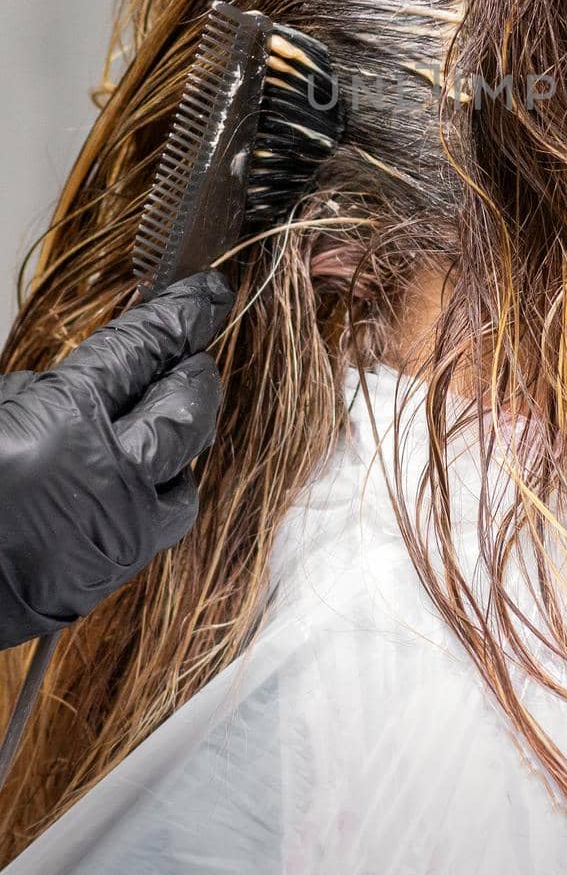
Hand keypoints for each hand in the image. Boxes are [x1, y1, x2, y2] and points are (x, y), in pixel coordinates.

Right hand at [0, 271, 232, 648]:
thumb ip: (48, 390)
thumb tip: (93, 381)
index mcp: (65, 416)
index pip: (147, 348)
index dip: (185, 315)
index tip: (210, 295)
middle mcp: (105, 477)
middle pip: (186, 410)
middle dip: (196, 378)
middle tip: (194, 359)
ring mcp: (112, 534)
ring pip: (185, 482)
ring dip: (181, 449)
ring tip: (164, 426)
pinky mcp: (104, 578)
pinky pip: (153, 532)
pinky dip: (151, 500)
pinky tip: (130, 484)